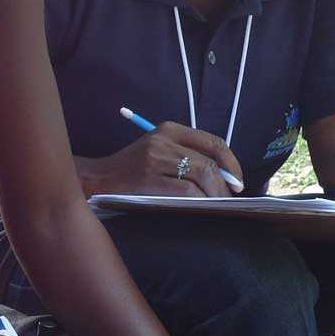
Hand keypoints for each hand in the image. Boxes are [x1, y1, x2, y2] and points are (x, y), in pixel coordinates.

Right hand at [79, 122, 243, 197]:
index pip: (213, 142)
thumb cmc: (132, 169)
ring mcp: (156, 158)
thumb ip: (186, 155)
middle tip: (231, 198)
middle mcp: (163, 139)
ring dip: (216, 193)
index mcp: (169, 129)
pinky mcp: (149, 178)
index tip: (237, 180)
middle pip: (210, 160)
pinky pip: (186, 190)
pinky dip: (200, 199)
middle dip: (227, 182)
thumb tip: (225, 176)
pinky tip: (203, 207)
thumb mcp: (158, 151)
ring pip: (202, 174)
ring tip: (219, 205)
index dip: (231, 162)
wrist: (97, 178)